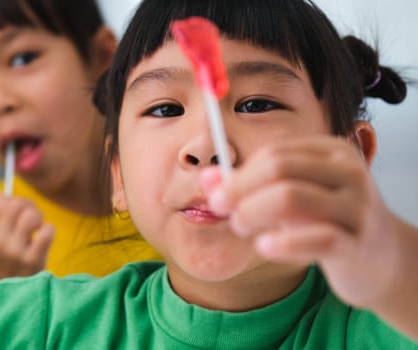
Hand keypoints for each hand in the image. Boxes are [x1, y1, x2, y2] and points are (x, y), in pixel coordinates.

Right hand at [0, 192, 54, 284]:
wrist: (5, 299)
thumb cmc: (0, 265)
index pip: (2, 202)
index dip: (15, 202)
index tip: (21, 211)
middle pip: (18, 205)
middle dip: (29, 207)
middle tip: (32, 219)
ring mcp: (14, 251)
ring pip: (32, 215)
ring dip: (39, 218)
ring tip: (37, 229)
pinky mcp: (32, 260)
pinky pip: (47, 230)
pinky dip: (48, 231)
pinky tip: (43, 240)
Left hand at [202, 136, 413, 310]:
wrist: (379, 259)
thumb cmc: (327, 221)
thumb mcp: (290, 196)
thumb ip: (248, 185)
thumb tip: (206, 178)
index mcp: (331, 152)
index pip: (274, 153)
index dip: (237, 175)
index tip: (216, 197)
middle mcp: (348, 171)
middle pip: (278, 167)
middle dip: (240, 190)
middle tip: (224, 212)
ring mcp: (356, 206)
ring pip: (290, 197)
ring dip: (252, 213)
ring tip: (243, 227)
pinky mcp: (357, 242)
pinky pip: (315, 238)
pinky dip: (281, 243)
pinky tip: (264, 246)